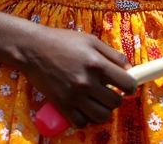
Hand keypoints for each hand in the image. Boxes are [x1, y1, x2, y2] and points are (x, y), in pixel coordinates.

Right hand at [18, 26, 134, 128]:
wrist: (32, 49)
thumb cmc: (62, 41)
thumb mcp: (90, 40)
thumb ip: (112, 54)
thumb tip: (129, 69)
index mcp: (97, 64)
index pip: (127, 84)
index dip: (130, 86)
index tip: (126, 86)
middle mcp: (86, 81)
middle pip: (116, 102)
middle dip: (116, 98)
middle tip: (108, 91)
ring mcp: (74, 96)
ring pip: (101, 116)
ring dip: (103, 110)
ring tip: (97, 101)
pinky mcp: (62, 105)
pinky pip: (81, 122)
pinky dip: (86, 118)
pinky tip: (83, 108)